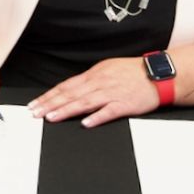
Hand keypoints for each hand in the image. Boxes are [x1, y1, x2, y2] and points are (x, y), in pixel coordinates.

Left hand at [28, 57, 157, 127]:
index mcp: (94, 74)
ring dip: (66, 110)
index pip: (66, 86)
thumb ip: (90, 80)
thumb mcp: (108, 69)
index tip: (36, 103)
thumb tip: (73, 89)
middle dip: (50, 104)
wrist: (158, 75)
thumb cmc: (133, 73)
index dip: (49, 96)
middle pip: (70, 94)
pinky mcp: (125, 104)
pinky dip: (96, 117)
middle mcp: (100, 83)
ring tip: (51, 117)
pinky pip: (108, 111)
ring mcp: (112, 93)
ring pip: (84, 102)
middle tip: (35, 112)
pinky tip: (85, 123)